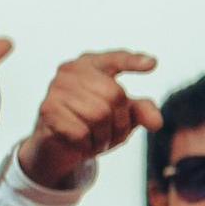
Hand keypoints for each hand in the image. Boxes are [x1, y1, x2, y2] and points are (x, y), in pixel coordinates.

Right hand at [15, 49, 161, 188]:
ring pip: (98, 115)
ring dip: (104, 137)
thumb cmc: (91, 123)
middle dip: (121, 123)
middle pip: (115, 95)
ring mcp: (56, 88)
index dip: (132, 62)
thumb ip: (141, 112)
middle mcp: (71, 71)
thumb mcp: (121, 116)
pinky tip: (83, 144)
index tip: (152, 65)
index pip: (115, 59)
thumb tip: (156, 122)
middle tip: (113, 136)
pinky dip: (88, 145)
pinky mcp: (48, 110)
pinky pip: (81, 132)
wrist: (57, 146)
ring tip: (98, 140)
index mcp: (90, 64)